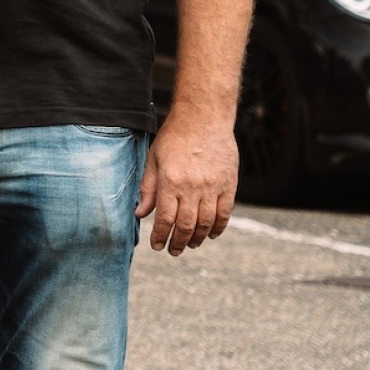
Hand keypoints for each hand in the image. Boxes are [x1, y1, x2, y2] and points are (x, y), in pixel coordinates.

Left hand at [137, 111, 236, 254]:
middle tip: (173, 251)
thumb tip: (140, 214)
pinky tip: (212, 234)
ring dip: (198, 238)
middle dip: (178, 242)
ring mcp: (213, 187)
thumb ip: (148, 188)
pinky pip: (225, 213)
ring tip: (191, 244)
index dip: (160, 236)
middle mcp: (192, 187)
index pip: (165, 218)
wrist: (204, 118)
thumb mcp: (153, 159)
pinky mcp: (229, 185)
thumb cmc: (174, 137)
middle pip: (187, 225)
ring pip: (207, 223)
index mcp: (170, 181)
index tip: (157, 246)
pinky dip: (219, 227)